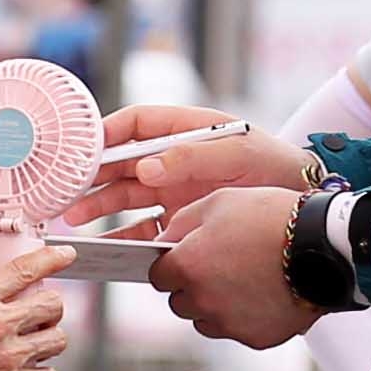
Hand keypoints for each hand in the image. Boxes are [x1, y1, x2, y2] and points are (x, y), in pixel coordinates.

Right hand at [0, 244, 75, 370]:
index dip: (51, 259)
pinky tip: (30, 370)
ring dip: (50, 338)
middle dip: (51, 305)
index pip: (26, 268)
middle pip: (52, 304)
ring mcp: (9, 355)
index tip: (65, 255)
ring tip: (34, 342)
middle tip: (39, 312)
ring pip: (58, 338)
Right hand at [60, 105, 305, 231]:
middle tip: (66, 190)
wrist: (303, 206)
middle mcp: (175, 158)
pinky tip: (105, 247)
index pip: (137, 124)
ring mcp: (176, 190)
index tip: (83, 147)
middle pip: (123, 163)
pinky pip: (144, 228)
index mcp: (187, 129)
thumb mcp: (239, 154)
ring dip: (99, 206)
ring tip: (74, 219)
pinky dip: (123, 237)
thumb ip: (192, 157)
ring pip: (126, 196)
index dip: (108, 132)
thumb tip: (146, 168)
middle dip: (92, 175)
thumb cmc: (276, 167)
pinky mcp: (181, 219)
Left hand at [149, 187, 321, 348]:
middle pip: (180, 301)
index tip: (187, 257)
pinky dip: (244, 317)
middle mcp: (203, 300)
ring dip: (215, 304)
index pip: (159, 276)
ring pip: (206, 320)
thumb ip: (181, 224)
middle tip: (222, 265)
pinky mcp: (254, 338)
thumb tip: (165, 240)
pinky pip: (237, 330)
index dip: (172, 264)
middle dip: (193, 286)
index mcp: (188, 266)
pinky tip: (263, 293)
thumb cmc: (272, 219)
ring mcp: (229, 323)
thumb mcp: (219, 202)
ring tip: (245, 279)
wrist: (322, 245)